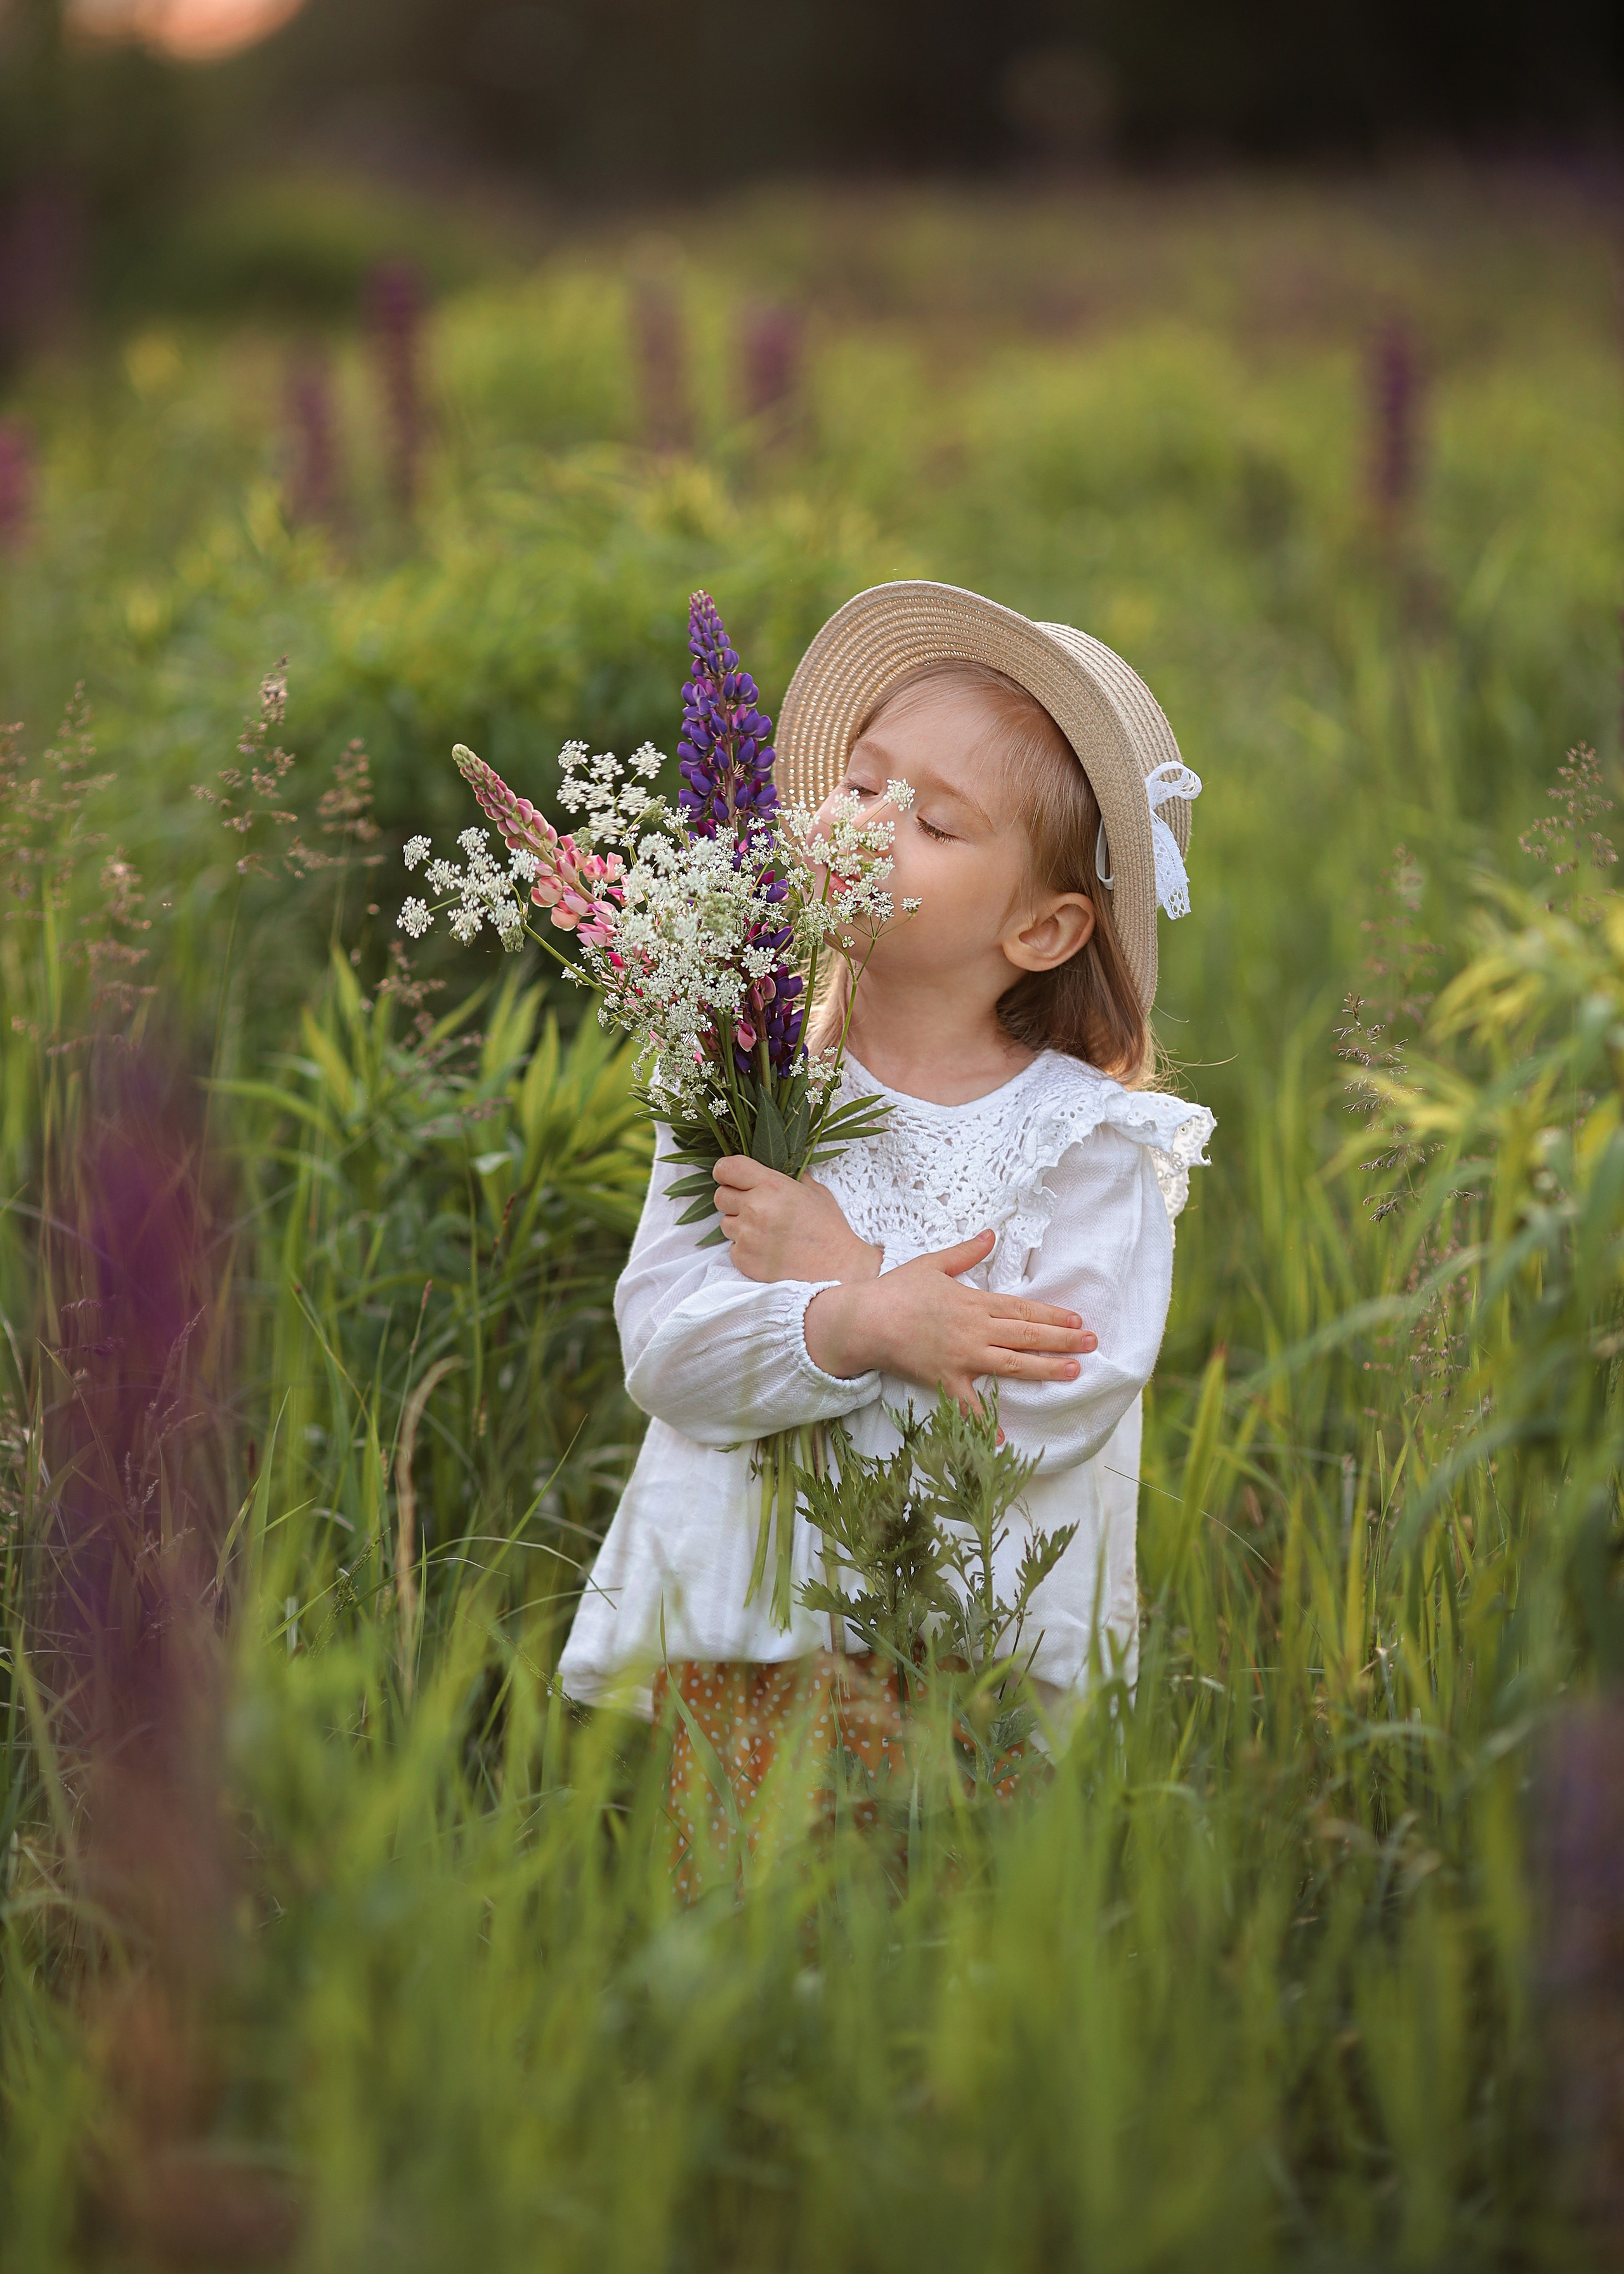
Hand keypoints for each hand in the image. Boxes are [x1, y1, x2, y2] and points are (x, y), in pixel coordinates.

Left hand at [712, 1156, 881, 1284]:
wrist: (837, 1269)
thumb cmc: (829, 1229)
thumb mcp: (816, 1192)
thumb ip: (793, 1177)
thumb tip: (783, 1166)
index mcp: (771, 1186)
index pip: (726, 1168)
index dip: (725, 1173)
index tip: (731, 1179)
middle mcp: (755, 1208)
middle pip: (720, 1196)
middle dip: (734, 1200)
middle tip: (755, 1209)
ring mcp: (747, 1235)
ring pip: (725, 1223)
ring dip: (740, 1226)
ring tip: (766, 1233)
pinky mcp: (744, 1259)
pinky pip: (732, 1248)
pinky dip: (745, 1249)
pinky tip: (767, 1250)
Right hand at [803, 1230, 1096, 1411]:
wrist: (864, 1320)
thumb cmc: (896, 1290)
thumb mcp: (932, 1264)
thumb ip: (966, 1253)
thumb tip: (991, 1235)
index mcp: (974, 1302)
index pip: (1022, 1308)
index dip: (1052, 1314)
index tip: (1077, 1319)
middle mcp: (975, 1330)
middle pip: (1026, 1335)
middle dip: (1062, 1339)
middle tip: (1092, 1343)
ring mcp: (962, 1357)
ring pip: (1011, 1365)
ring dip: (1045, 1369)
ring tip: (1073, 1371)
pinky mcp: (944, 1379)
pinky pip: (969, 1405)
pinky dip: (986, 1422)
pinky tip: (1005, 1438)